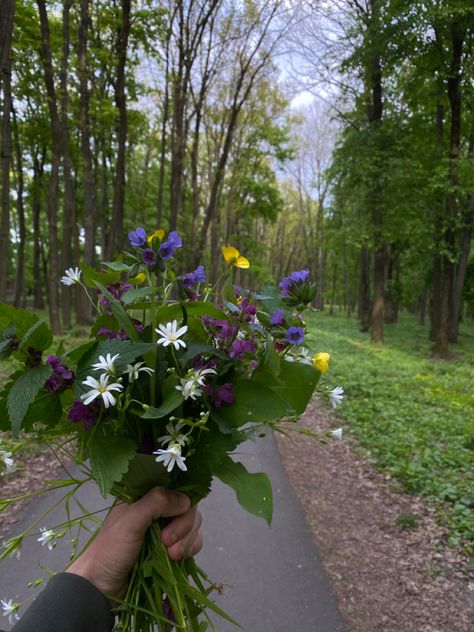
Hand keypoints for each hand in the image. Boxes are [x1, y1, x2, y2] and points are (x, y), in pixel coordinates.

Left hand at [66, 487, 202, 601]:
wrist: (102, 588)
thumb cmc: (110, 551)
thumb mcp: (130, 522)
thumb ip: (156, 503)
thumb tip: (186, 500)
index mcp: (144, 496)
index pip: (175, 488)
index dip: (181, 501)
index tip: (176, 515)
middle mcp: (157, 510)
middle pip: (188, 507)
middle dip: (183, 526)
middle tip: (166, 542)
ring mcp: (165, 529)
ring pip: (192, 524)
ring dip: (186, 540)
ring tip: (170, 556)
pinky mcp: (171, 548)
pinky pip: (193, 541)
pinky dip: (189, 549)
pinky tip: (176, 559)